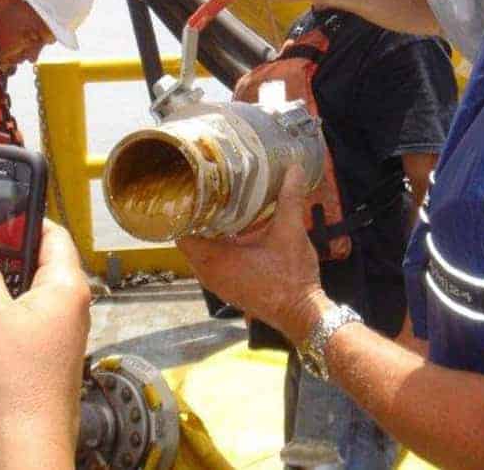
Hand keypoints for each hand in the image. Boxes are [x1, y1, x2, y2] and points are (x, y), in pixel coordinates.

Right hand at [0, 220, 90, 467]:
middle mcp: (64, 307)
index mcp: (66, 287)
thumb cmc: (16, 378)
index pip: (55, 237)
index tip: (3, 216)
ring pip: (10, 304)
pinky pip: (3, 335)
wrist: (23, 441)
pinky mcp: (33, 360)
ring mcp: (50, 335)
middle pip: (28, 270)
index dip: (29, 222)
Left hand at [178, 165, 331, 344]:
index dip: (184, 207)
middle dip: (198, 214)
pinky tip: (234, 228)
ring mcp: (217, 281)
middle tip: (208, 190)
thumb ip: (290, 198)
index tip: (192, 188)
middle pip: (190, 237)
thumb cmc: (292, 279)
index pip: (181, 230)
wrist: (302, 313)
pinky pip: (213, 260)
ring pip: (202, 249)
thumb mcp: (291, 232)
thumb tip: (294, 169)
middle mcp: (208, 272)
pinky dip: (218, 243)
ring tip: (220, 204)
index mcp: (214, 259)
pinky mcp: (228, 285)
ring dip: (209, 230)